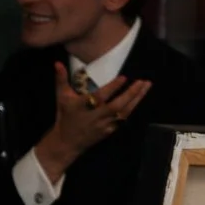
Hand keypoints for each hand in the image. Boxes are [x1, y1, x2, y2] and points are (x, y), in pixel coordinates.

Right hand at [34, 63, 150, 182]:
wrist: (67, 141)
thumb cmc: (65, 116)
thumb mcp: (61, 97)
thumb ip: (61, 79)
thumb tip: (58, 63)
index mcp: (84, 106)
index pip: (101, 96)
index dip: (113, 87)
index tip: (124, 77)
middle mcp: (97, 115)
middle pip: (118, 105)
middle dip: (131, 93)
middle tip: (143, 81)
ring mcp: (106, 124)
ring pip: (124, 112)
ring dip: (137, 99)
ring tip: (147, 85)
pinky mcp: (111, 130)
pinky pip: (124, 118)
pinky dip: (132, 108)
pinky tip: (140, 98)